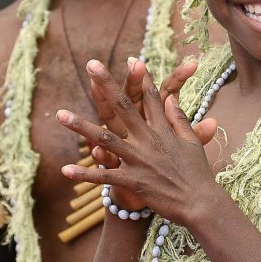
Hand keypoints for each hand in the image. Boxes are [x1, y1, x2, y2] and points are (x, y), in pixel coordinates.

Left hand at [58, 59, 219, 223]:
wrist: (200, 202)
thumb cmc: (198, 172)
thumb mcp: (191, 142)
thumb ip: (179, 119)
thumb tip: (171, 99)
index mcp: (163, 129)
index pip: (151, 97)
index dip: (142, 78)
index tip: (132, 59)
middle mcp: (148, 139)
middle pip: (123, 106)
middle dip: (106, 84)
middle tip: (92, 65)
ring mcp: (138, 159)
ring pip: (104, 139)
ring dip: (81, 127)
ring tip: (60, 115)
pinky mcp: (132, 180)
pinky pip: (104, 176)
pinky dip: (85, 174)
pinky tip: (65, 170)